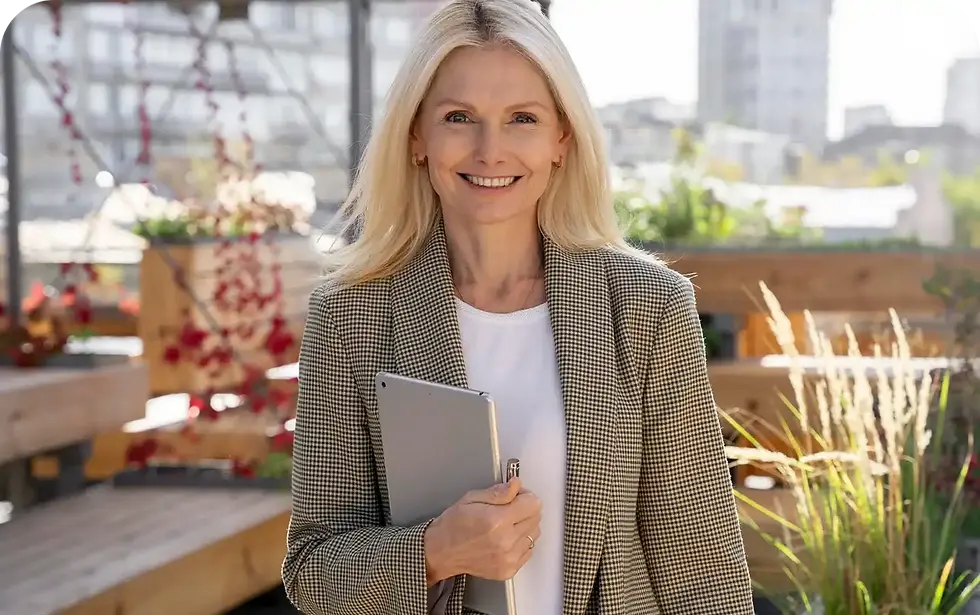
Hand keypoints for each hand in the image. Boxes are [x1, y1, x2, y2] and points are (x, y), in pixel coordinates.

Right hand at [424, 478, 540, 582]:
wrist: (441, 552)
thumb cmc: (453, 525)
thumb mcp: (471, 498)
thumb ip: (498, 492)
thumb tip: (516, 485)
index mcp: (496, 521)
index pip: (533, 504)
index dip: (525, 496)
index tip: (516, 496)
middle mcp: (505, 541)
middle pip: (536, 519)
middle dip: (525, 510)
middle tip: (508, 510)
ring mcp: (508, 558)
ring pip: (534, 535)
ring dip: (524, 527)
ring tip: (504, 526)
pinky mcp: (509, 570)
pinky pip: (528, 550)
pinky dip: (520, 543)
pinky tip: (504, 539)